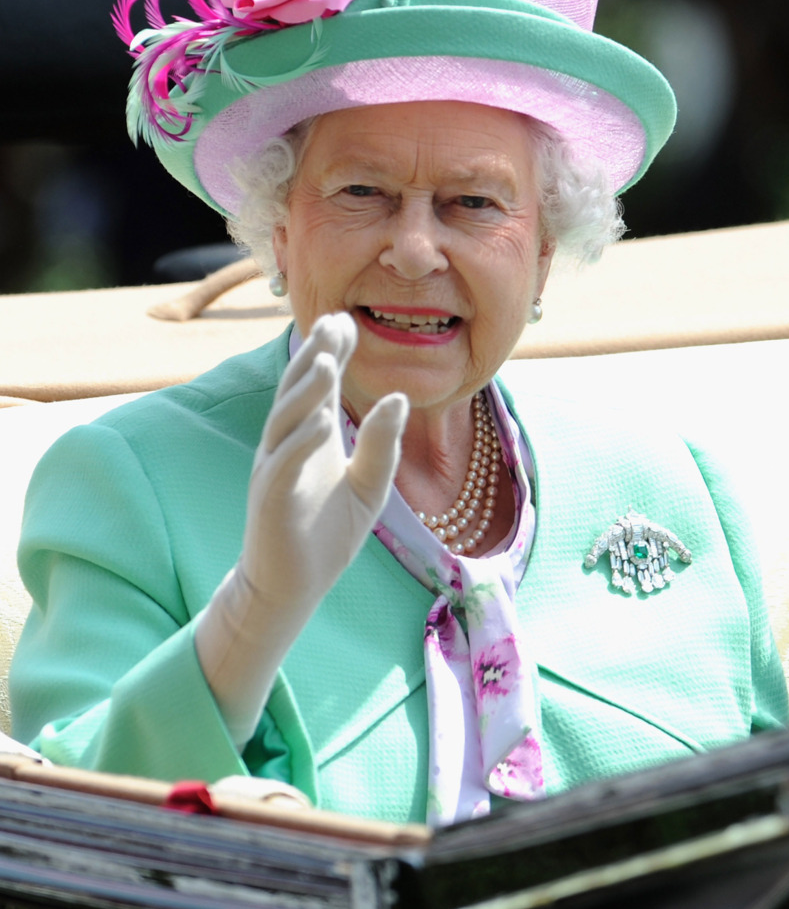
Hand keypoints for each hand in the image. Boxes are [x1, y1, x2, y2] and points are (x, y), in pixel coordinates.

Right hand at [194, 313, 407, 746]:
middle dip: (315, 355)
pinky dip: (301, 441)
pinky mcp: (269, 498)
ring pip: (286, 419)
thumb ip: (381, 445)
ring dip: (306, 391)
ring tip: (327, 363)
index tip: (348, 320)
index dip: (331, 352)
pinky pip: (282, 463)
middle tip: (335, 324)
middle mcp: (286, 442)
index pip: (319, 383)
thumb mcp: (369, 486)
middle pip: (297, 389)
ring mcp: (274, 468)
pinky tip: (321, 422)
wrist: (292, 587)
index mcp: (309, 435)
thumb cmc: (326, 534)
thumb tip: (399, 398)